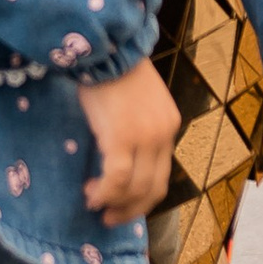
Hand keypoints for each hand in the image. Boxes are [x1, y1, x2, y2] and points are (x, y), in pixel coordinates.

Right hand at [79, 58, 178, 221]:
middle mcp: (164, 136)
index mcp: (170, 126)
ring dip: (114, 204)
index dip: (142, 196)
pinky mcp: (123, 138)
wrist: (107, 47)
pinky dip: (105, 193)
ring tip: (95, 203)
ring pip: (135, 189)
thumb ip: (137, 127)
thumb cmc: (114, 70)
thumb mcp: (137, 101)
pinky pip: (117, 179)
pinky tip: (92, 194)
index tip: (122, 203)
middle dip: (130, 209)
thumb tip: (119, 157)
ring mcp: (146, 138)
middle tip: (109, 216)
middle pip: (153, 189)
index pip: (162, 175)